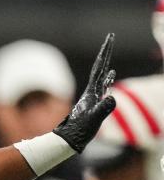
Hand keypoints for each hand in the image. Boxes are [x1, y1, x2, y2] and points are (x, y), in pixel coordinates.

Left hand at [53, 34, 115, 152]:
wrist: (68, 141)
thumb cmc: (80, 132)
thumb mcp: (94, 119)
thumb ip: (103, 108)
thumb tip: (112, 98)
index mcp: (90, 92)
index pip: (99, 68)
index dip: (104, 53)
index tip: (109, 38)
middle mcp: (90, 92)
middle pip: (99, 68)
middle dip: (105, 52)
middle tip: (110, 37)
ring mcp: (91, 98)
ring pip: (101, 77)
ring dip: (107, 64)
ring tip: (110, 54)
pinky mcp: (92, 105)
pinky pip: (102, 88)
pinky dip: (108, 79)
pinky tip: (110, 76)